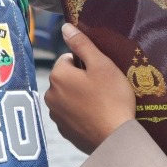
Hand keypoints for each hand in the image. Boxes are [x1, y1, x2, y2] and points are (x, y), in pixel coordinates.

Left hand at [44, 24, 135, 153]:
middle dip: (81, 80)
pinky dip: (81, 113)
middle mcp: (50, 95)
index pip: (67, 59)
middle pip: (66, 78)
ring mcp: (56, 115)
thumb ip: (82, 44)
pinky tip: (97, 117)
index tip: (100, 73)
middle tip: (103, 88)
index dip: (86, 64)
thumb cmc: (112, 98)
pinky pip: (71, 115)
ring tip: (101, 103)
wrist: (116, 138)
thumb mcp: (102, 65)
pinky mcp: (64, 131)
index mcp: (57, 76)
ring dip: (80, 96)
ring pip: (68, 96)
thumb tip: (65, 28)